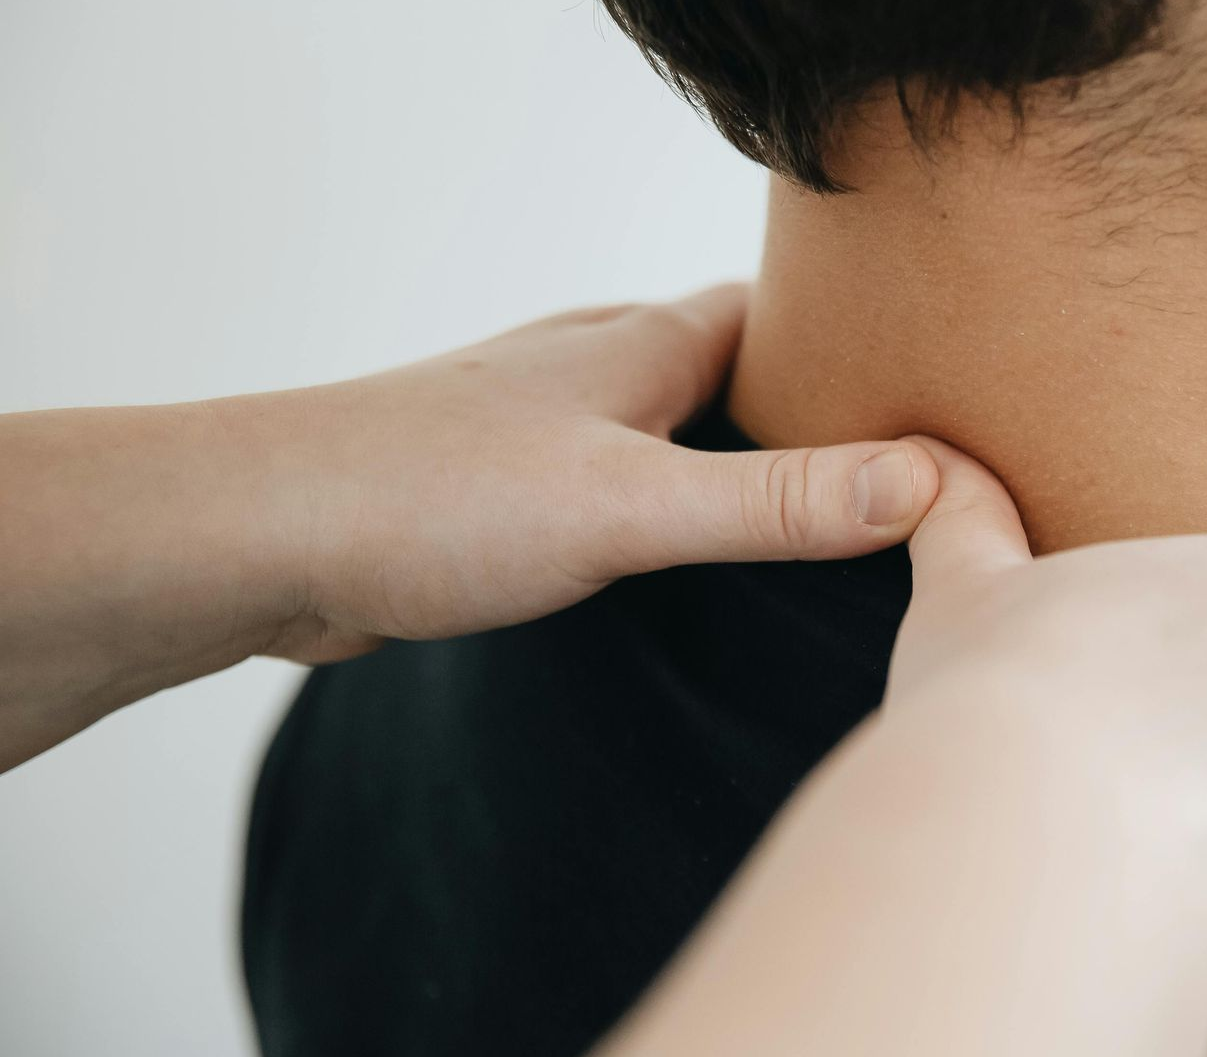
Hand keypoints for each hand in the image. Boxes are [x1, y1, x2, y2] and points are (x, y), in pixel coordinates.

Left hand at [249, 283, 937, 660]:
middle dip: (801, 416)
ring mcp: (544, 425)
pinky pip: (611, 484)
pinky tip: (671, 566)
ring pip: (667, 430)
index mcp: (643, 347)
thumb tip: (927, 480)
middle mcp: (597, 369)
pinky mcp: (502, 488)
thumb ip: (777, 501)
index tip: (929, 400)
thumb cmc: (430, 500)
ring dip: (725, 467)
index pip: (782, 320)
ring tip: (798, 530)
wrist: (257, 538)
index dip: (855, 351)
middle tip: (883, 481)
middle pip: (731, 370)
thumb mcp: (632, 507)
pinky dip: (658, 512)